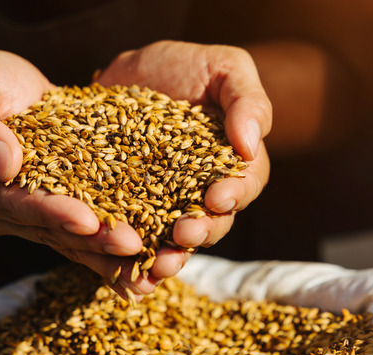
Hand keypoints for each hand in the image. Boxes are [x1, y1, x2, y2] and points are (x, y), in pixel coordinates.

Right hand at [0, 50, 149, 298]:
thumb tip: (3, 163)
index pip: (10, 203)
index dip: (49, 212)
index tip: (87, 220)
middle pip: (46, 230)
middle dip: (92, 240)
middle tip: (131, 246)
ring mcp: (25, 215)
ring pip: (69, 240)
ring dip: (109, 256)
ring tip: (147, 268)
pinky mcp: (54, 211)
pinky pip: (84, 235)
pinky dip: (112, 253)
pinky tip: (144, 270)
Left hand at [97, 40, 271, 276]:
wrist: (129, 73)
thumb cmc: (187, 67)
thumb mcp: (225, 68)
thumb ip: (248, 102)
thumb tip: (250, 147)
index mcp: (233, 164)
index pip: (244, 185)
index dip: (234, 195)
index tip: (217, 197)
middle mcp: (203, 191)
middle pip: (212, 222)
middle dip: (201, 232)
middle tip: (184, 235)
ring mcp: (166, 204)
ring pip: (174, 239)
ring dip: (169, 256)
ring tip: (157, 265)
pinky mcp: (129, 209)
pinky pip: (134, 236)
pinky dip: (130, 255)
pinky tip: (122, 269)